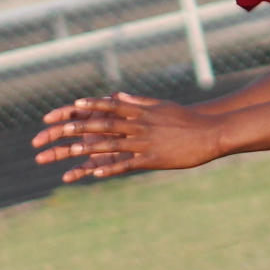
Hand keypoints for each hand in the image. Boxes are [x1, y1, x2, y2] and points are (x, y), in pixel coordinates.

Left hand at [31, 94, 219, 180]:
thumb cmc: (186, 119)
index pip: (111, 107)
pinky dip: (111, 168)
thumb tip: (119, 97)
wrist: (209, 133)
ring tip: (71, 151)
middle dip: (81, 128)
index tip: (74, 105)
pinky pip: (128, 164)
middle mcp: (139, 126)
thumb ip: (138, 103)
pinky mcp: (152, 160)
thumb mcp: (161, 106)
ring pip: (111, 145)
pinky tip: (96, 173)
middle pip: (104, 126)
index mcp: (140, 112)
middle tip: (60, 129)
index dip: (91, 105)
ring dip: (89, 148)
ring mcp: (144, 143)